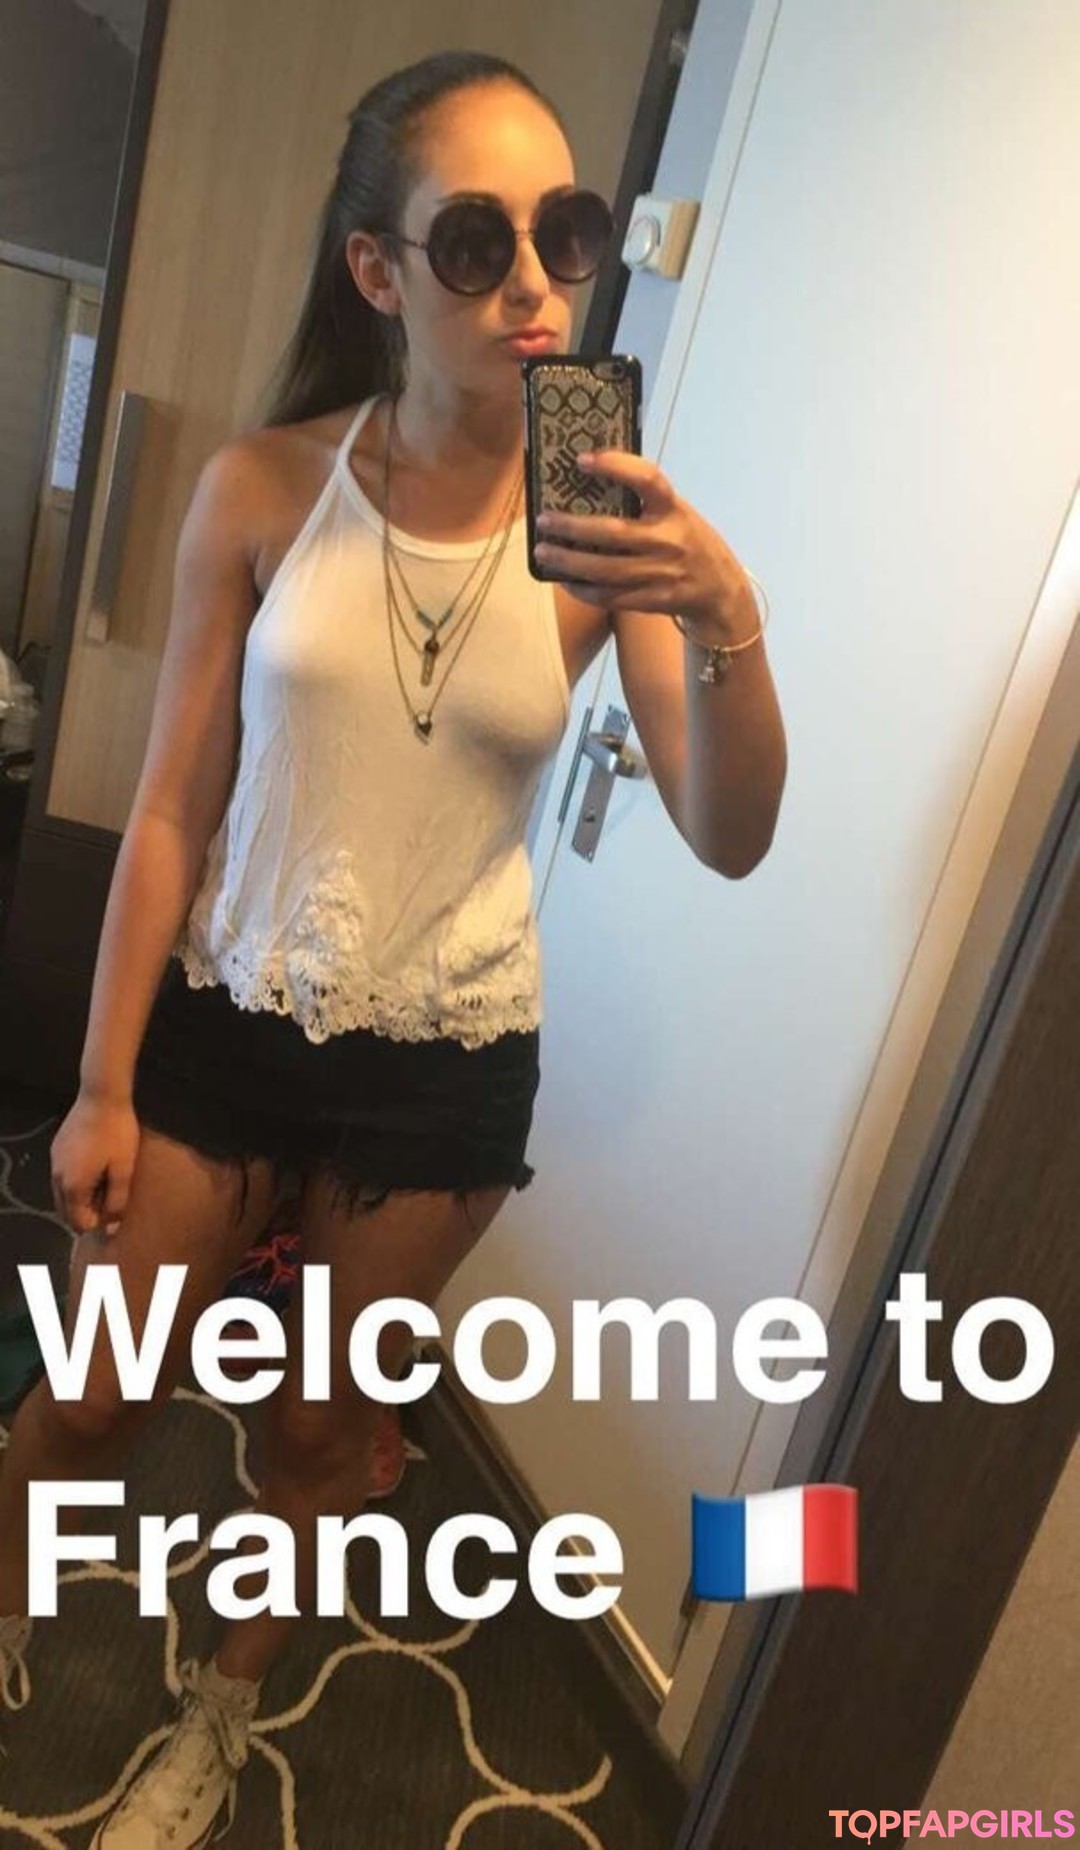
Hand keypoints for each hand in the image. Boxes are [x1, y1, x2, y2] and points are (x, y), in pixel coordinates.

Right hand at [50, 1093, 140, 1237]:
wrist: (102, 1096)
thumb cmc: (117, 1134)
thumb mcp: (123, 1170)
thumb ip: (116, 1202)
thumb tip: (110, 1229)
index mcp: (72, 1186)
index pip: (78, 1222)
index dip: (98, 1222)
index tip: (115, 1210)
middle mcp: (56, 1177)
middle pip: (67, 1210)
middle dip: (87, 1212)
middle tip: (111, 1198)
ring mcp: (54, 1161)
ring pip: (63, 1194)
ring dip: (81, 1197)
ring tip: (105, 1183)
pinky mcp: (56, 1149)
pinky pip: (62, 1176)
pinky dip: (75, 1182)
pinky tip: (95, 1168)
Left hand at [533, 450, 757, 642]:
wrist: (720, 590)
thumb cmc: (688, 541)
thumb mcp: (676, 514)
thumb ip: (643, 502)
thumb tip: (588, 483)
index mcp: (674, 509)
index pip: (648, 479)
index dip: (615, 466)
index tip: (582, 460)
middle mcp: (669, 540)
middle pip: (614, 533)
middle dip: (572, 527)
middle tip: (543, 520)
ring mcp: (662, 574)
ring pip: (606, 570)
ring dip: (569, 562)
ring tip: (543, 552)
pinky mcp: (654, 600)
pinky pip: (611, 597)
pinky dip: (583, 590)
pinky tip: (564, 580)